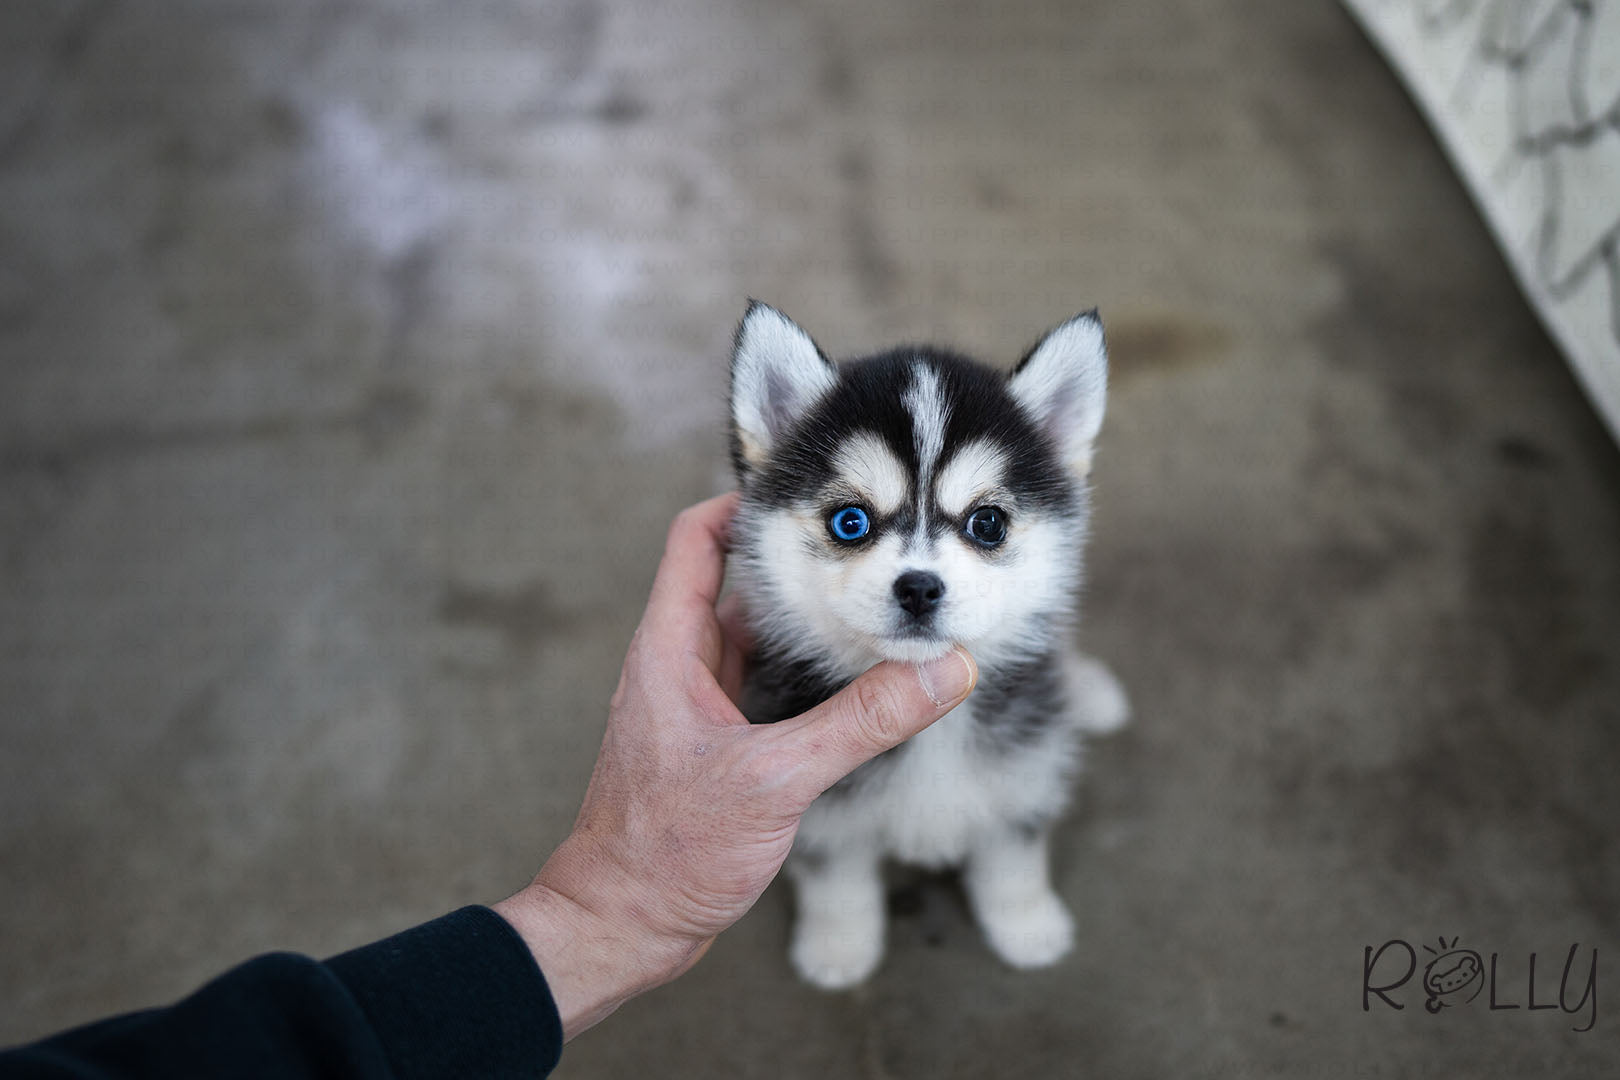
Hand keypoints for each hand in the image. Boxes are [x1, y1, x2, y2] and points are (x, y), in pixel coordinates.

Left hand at [493, 492, 976, 1037]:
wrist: (621, 926)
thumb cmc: (667, 852)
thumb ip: (863, 723)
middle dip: (798, 561)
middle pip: (736, 582)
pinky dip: (804, 671)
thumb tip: (943, 670)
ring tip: (875, 599)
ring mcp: (695, 705)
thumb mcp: (777, 780)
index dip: (745, 503)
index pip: (696, 539)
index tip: (809, 488)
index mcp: (669, 650)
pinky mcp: (715, 744)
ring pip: (755, 637)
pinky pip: (763, 683)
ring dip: (806, 620)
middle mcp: (677, 665)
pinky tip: (854, 678)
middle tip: (869, 545)